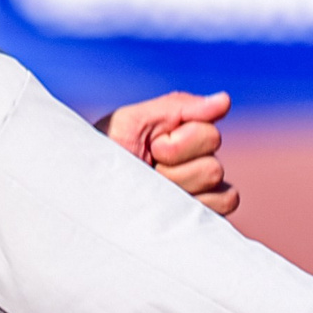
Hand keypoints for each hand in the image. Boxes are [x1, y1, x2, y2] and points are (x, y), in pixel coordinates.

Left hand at [104, 90, 238, 215]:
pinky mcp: (205, 213)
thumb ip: (177, 107)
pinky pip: (225, 202)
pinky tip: (170, 203)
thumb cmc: (104, 153)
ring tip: (152, 186)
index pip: (209, 132)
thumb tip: (225, 99)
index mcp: (181, 133)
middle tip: (147, 168)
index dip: (175, 143)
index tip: (149, 146)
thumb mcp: (130, 123)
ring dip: (177, 183)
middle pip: (213, 161)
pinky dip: (197, 204)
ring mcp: (203, 188)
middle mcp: (198, 159)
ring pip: (215, 179)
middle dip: (174, 165)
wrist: (88, 191)